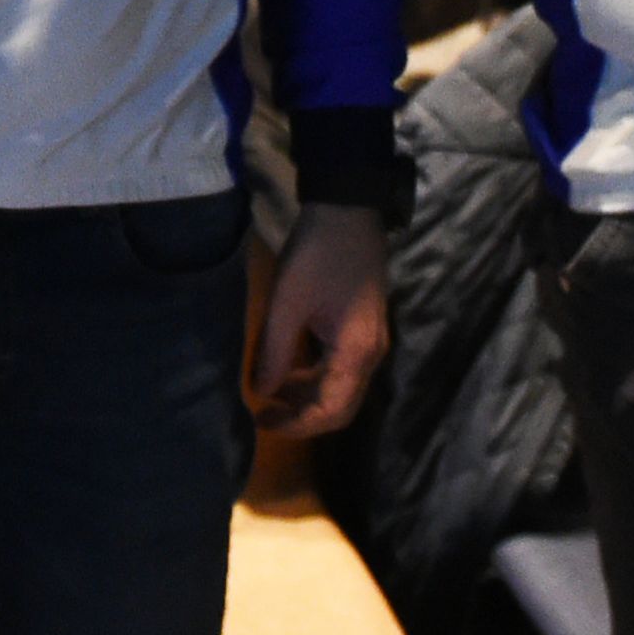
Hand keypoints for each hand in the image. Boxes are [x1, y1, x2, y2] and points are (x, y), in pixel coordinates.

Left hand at [252, 207, 391, 435]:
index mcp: (356, 353)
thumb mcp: (287, 303)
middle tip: (265, 415)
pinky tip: (289, 368)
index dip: (296, 425)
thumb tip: (261, 393)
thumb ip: (274, 353)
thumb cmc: (316, 255)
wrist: (348, 209)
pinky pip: (342, 368)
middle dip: (303, 417)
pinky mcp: (364, 329)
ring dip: (308, 397)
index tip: (262, 421)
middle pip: (341, 407)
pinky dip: (316, 376)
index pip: (330, 412)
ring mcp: (371, 342)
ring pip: (342, 389)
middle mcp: (371, 355)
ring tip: (270, 393)